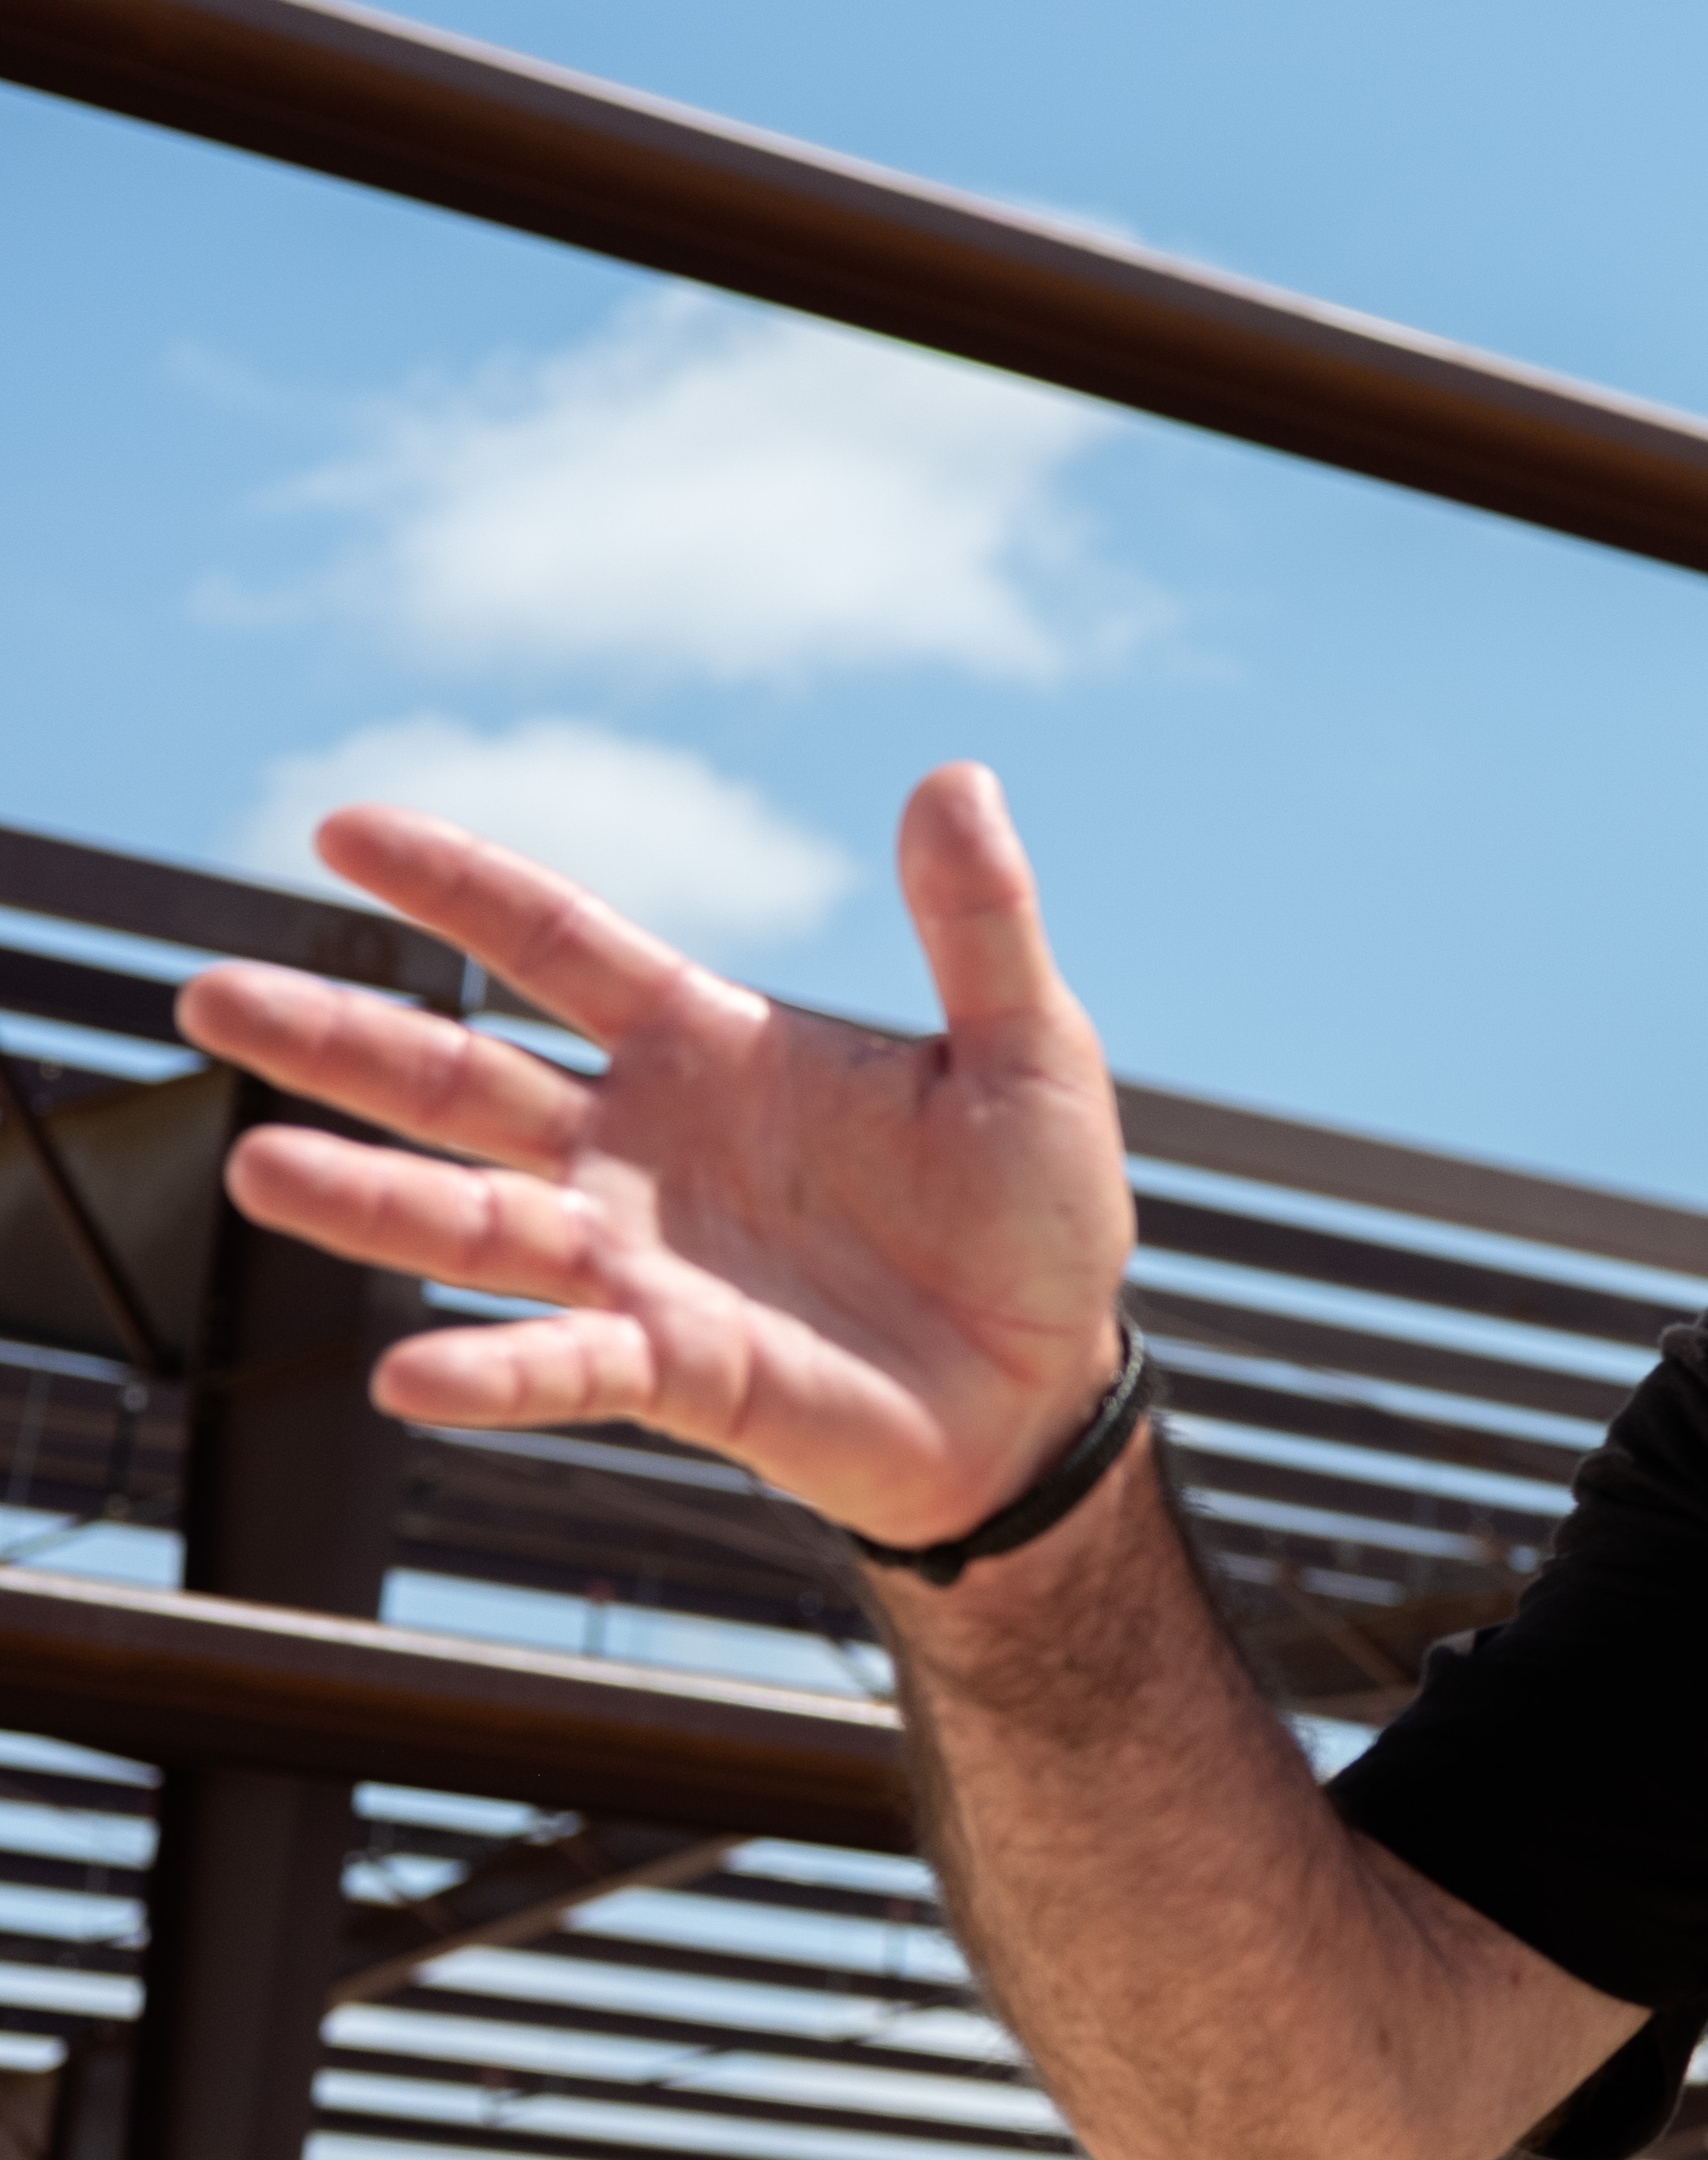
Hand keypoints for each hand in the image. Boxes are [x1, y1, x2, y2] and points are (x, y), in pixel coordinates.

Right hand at [174, 765, 1139, 1551]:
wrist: (1050, 1381)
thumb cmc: (1033, 1216)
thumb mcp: (1028, 1050)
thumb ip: (977, 924)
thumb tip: (954, 777)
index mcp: (712, 1049)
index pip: (557, 942)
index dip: (456, 886)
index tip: (340, 827)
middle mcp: (642, 1149)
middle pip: (461, 1077)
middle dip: (339, 1040)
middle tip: (205, 993)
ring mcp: (641, 1263)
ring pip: (472, 1222)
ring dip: (365, 1201)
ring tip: (255, 1168)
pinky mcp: (673, 1371)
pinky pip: (559, 1368)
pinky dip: (489, 1371)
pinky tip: (403, 1374)